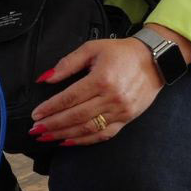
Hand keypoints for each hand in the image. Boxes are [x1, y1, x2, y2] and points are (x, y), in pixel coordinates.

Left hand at [28, 38, 164, 145]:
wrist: (155, 60)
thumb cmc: (122, 52)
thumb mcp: (93, 49)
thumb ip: (68, 63)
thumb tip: (46, 78)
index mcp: (101, 79)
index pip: (69, 98)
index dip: (50, 108)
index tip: (36, 114)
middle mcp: (111, 98)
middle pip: (76, 116)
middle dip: (53, 125)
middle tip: (35, 130)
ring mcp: (120, 111)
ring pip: (87, 128)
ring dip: (64, 135)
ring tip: (47, 137)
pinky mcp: (127, 119)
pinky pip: (103, 134)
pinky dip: (84, 141)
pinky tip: (69, 141)